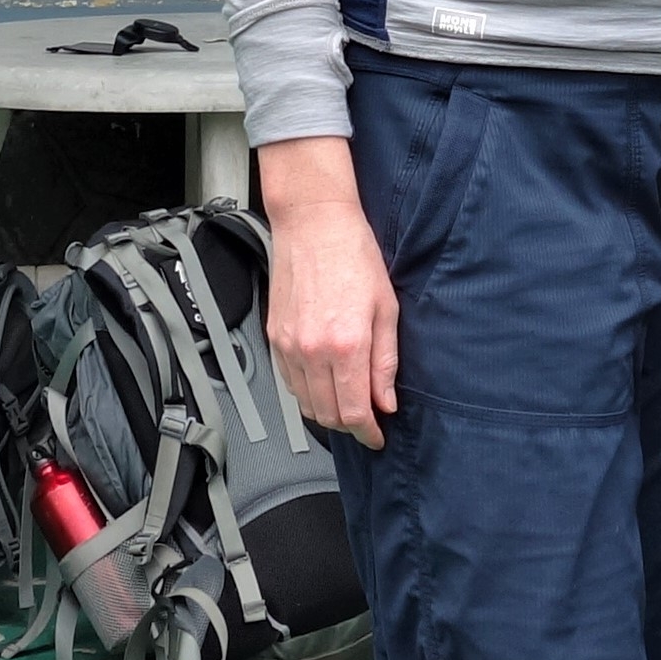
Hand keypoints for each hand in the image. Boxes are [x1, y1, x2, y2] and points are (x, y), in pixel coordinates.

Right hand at [259, 137, 399, 449]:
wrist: (313, 223)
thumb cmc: (354, 255)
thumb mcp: (386, 308)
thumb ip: (385, 362)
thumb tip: (385, 401)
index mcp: (346, 345)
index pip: (354, 411)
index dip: (368, 432)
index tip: (377, 436)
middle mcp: (312, 351)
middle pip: (327, 414)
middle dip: (350, 426)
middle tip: (367, 422)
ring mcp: (288, 346)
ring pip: (305, 403)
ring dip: (327, 413)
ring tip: (347, 404)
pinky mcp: (274, 337)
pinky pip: (289, 382)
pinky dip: (306, 393)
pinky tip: (323, 384)